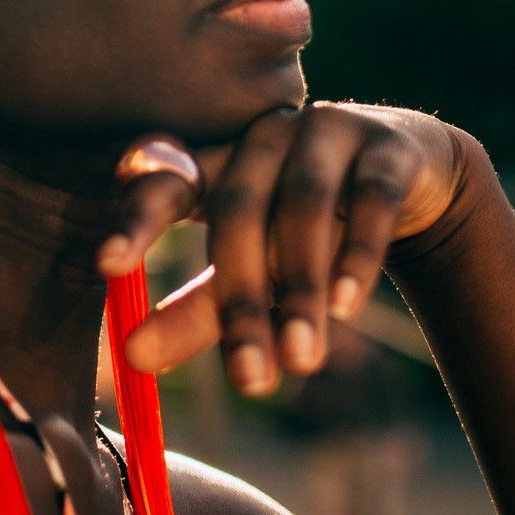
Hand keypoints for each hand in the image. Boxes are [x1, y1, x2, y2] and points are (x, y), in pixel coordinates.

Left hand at [97, 103, 472, 395]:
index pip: (164, 178)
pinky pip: (372, 199)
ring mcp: (327, 132)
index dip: (135, 216)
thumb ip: (198, 311)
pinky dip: (358, 254)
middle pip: (238, 210)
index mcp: (217, 161)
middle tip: (249, 382)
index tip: (107, 265)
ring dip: (301, 286)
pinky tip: (347, 307)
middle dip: (240, 297)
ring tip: (302, 361)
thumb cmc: (306, 231)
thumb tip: (132, 358)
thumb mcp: (254, 272)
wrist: (408, 182)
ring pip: (304, 207)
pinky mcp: (388, 149)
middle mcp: (264, 137)